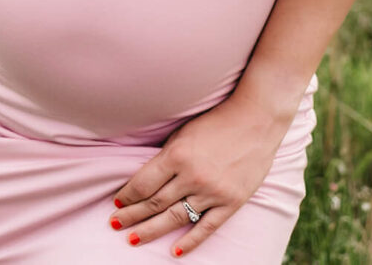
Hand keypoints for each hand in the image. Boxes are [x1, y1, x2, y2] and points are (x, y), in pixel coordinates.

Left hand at [109, 91, 295, 255]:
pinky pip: (207, 227)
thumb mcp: (184, 133)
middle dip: (131, 216)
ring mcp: (213, 192)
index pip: (143, 184)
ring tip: (132, 239)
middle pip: (154, 203)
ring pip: (175, 218)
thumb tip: (144, 181)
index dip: (127, 196)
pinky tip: (174, 251)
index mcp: (177, 155)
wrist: (257, 119)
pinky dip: (189, 241)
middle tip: (114, 224)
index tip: (116, 203)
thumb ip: (166, 157)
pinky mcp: (231, 202)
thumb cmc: (217, 122)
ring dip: (151, 230)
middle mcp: (193, 176)